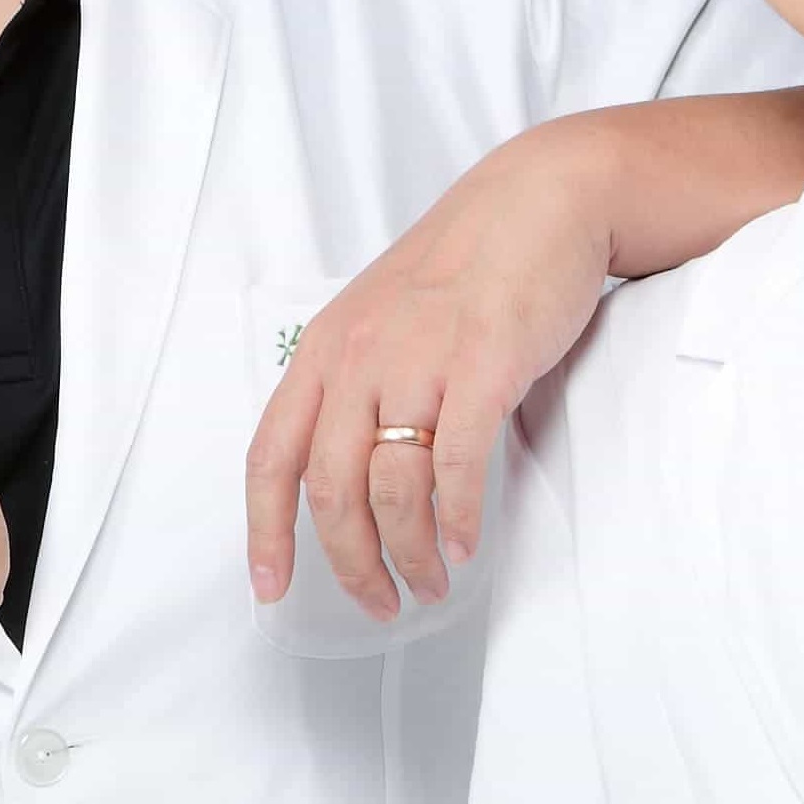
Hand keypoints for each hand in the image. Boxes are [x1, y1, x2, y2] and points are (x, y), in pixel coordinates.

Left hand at [245, 137, 617, 618]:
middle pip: (329, 490)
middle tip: (376, 603)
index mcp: (325, 350)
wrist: (540, 200)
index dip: (264, 531)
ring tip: (428, 584)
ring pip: (391, 488)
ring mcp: (420, 362)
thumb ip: (356, 383)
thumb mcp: (382, 317)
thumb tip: (345, 466)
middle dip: (349, 563)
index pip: (271, 455)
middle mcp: (360, 358)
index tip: (270, 587)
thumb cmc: (467, 263)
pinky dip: (456, 519)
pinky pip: (455, 465)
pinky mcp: (483, 366)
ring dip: (408, 553)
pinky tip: (464, 546)